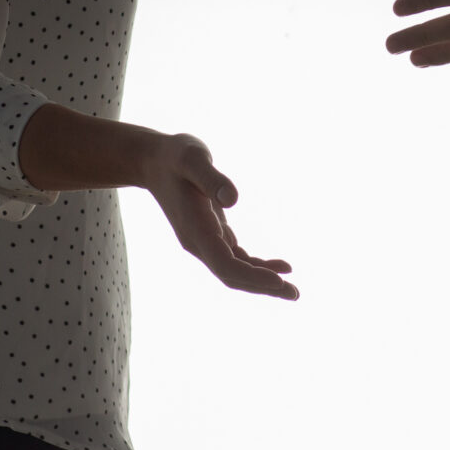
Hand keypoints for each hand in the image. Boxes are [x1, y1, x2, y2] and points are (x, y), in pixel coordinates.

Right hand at [138, 133, 297, 300]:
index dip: (252, 275)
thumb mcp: (193, 158)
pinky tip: (280, 267)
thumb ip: (211, 177)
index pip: (225, 264)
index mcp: (195, 230)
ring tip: (292, 288)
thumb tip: (233, 200)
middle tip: (295, 294)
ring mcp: (204, 242)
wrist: (155, 162)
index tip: (279, 281)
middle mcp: (199, 243)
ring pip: (235, 272)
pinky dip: (257, 266)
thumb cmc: (175, 156)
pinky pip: (236, 259)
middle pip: (232, 276)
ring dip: (263, 281)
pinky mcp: (211, 236)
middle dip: (262, 286)